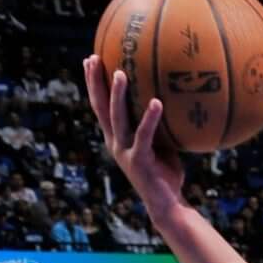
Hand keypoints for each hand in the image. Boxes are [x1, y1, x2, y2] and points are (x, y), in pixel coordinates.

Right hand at [82, 57, 185, 218]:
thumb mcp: (159, 144)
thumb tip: (172, 97)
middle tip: (93, 58)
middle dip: (94, 82)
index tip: (90, 60)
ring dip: (117, 95)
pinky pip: (144, 135)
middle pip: (100, 107)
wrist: (166, 204)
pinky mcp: (139, 161)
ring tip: (120, 72)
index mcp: (116, 138)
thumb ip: (158, 124)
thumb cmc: (165, 173)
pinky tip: (157, 102)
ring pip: (117, 118)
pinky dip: (150, 118)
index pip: (100, 106)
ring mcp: (125, 152)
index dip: (93, 84)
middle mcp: (115, 143)